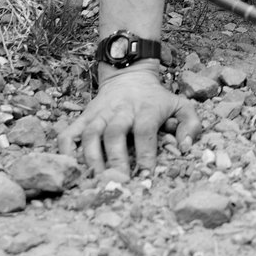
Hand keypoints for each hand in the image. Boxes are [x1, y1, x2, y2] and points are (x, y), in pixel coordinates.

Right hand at [68, 64, 195, 176]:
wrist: (128, 74)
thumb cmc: (156, 98)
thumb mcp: (180, 104)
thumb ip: (190, 124)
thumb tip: (184, 147)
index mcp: (146, 109)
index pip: (145, 130)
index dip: (146, 153)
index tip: (146, 176)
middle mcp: (121, 110)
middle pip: (115, 133)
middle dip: (115, 159)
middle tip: (118, 182)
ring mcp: (100, 113)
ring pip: (91, 134)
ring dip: (91, 158)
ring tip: (96, 180)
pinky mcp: (84, 117)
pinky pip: (69, 132)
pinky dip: (66, 149)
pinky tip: (69, 166)